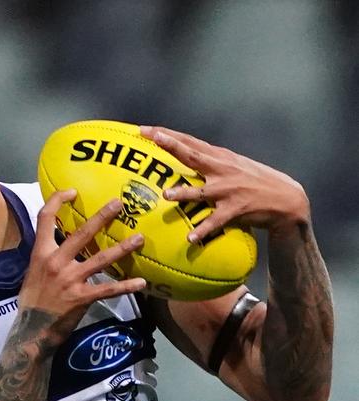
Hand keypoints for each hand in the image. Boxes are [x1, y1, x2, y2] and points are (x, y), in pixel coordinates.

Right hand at [19, 189, 145, 345]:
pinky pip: (108, 289)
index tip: (72, 191)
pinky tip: (141, 282)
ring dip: (122, 248)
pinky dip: (126, 286)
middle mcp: (56, 261)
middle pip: (81, 233)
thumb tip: (61, 242)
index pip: (45, 218)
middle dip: (101, 216)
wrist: (31, 329)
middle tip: (119, 204)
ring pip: (100, 259)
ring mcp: (70, 279)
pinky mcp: (82, 297)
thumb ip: (48, 256)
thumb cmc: (32, 300)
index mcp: (41, 252)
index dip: (57, 201)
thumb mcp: (34, 271)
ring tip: (139, 238)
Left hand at [139, 125, 310, 241]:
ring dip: (184, 193)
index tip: (147, 130)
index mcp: (220, 158)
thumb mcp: (233, 166)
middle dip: (172, 145)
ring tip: (167, 194)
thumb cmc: (254, 181)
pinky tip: (190, 238)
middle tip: (152, 137)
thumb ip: (210, 161)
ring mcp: (228, 190)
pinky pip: (215, 221)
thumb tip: (185, 156)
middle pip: (192, 155)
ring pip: (201, 191)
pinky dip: (203, 230)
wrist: (286, 199)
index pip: (190, 143)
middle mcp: (222, 170)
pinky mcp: (235, 210)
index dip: (168, 135)